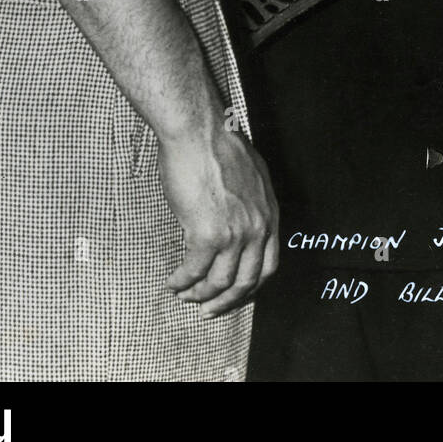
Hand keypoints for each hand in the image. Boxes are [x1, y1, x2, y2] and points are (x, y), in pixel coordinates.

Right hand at [160, 125, 278, 316]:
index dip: (250, 286)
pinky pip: (194, 270)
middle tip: (208, 310)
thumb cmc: (217, 146)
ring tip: (185, 296)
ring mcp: (234, 234)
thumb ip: (250, 204)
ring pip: (219, 282)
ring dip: (200, 295)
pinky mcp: (208, 234)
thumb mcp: (250, 176)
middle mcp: (257, 228)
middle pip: (247, 282)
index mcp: (270, 214)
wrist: (199, 131)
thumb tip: (238, 219)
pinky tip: (173, 282)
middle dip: (226, 301)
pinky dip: (182, 281)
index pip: (268, 265)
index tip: (234, 293)